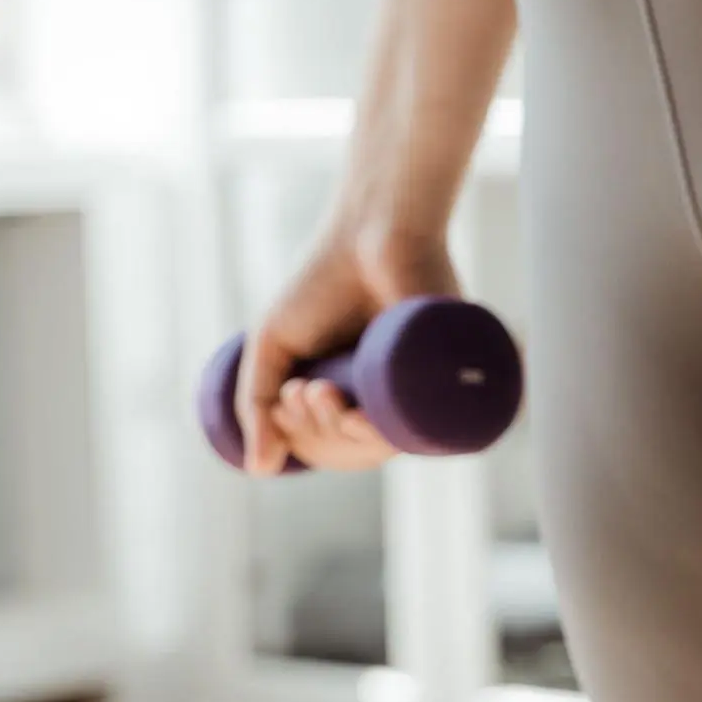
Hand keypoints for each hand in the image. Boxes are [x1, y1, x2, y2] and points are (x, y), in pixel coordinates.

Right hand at [236, 224, 459, 474]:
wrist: (374, 229)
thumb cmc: (323, 281)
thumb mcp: (273, 345)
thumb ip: (256, 403)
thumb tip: (259, 472)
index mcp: (350, 396)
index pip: (327, 447)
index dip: (300, 439)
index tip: (288, 396)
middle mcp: (386, 398)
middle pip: (348, 450)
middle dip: (312, 433)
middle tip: (303, 388)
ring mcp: (416, 388)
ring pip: (376, 445)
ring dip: (335, 432)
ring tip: (316, 389)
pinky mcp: (445, 372)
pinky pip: (416, 425)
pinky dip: (378, 432)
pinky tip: (354, 415)